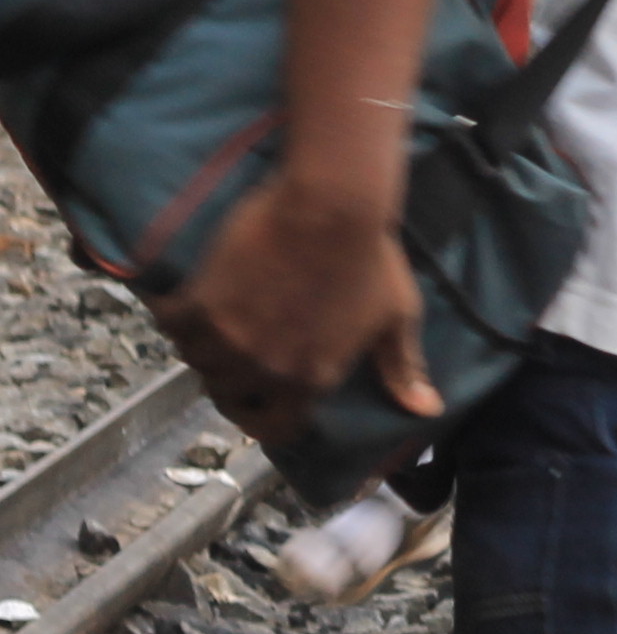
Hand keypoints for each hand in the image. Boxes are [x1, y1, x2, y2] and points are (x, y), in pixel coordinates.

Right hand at [155, 174, 436, 445]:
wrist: (332, 205)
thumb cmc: (373, 259)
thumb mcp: (395, 316)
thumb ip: (403, 368)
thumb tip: (428, 411)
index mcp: (311, 379)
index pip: (275, 429)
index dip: (266, 418)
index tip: (262, 403)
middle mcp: (264, 370)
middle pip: (228, 397)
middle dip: (232, 381)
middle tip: (238, 352)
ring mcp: (228, 340)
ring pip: (197, 362)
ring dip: (205, 347)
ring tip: (220, 322)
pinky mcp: (199, 305)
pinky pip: (171, 325)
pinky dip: (177, 313)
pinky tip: (192, 298)